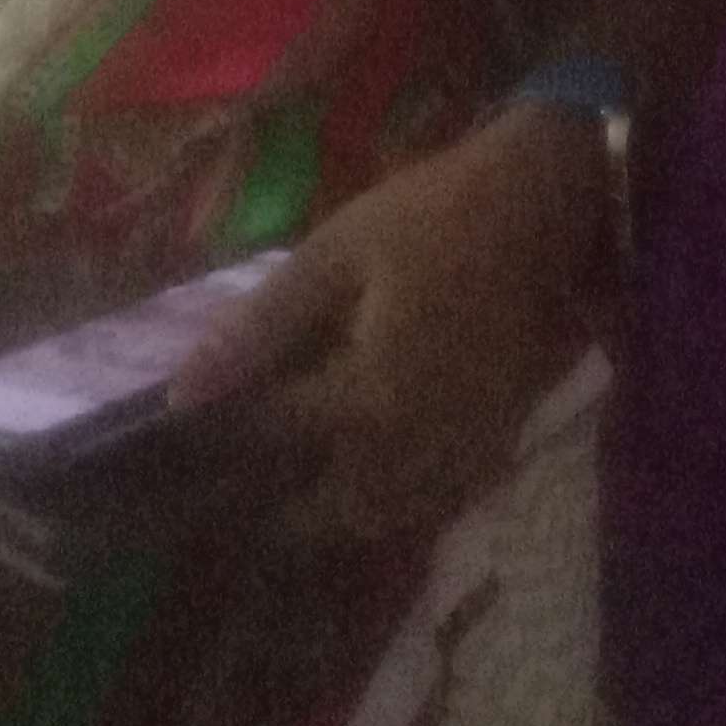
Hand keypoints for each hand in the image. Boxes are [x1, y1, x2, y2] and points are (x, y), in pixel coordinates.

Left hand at [165, 109, 606, 544]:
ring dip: (336, 514)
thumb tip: (182, 393)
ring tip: (293, 486)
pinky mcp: (494, 445)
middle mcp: (412, 449)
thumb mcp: (334, 255)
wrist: (543, 206)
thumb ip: (259, 329)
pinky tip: (366, 467)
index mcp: (367, 398)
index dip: (223, 434)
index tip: (187, 432)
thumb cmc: (432, 216)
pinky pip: (430, 500)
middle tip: (238, 485)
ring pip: (382, 518)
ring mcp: (459, 455)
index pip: (273, 438)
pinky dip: (391, 498)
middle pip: (329, 512)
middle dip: (280, 507)